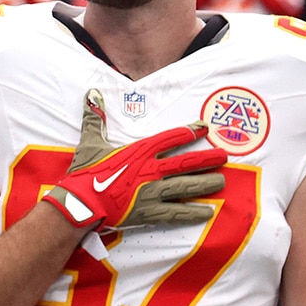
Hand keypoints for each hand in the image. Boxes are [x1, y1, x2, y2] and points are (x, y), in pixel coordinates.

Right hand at [44, 89, 226, 229]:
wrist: (81, 202)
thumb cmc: (86, 172)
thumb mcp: (90, 142)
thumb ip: (95, 118)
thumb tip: (92, 94)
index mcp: (139, 151)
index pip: (171, 138)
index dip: (189, 131)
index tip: (204, 128)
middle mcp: (151, 169)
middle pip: (186, 162)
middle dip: (207, 158)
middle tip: (224, 156)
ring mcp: (153, 192)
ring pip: (187, 186)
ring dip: (206, 184)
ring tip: (221, 181)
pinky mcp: (150, 212)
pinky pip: (177, 212)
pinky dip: (193, 212)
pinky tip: (208, 212)